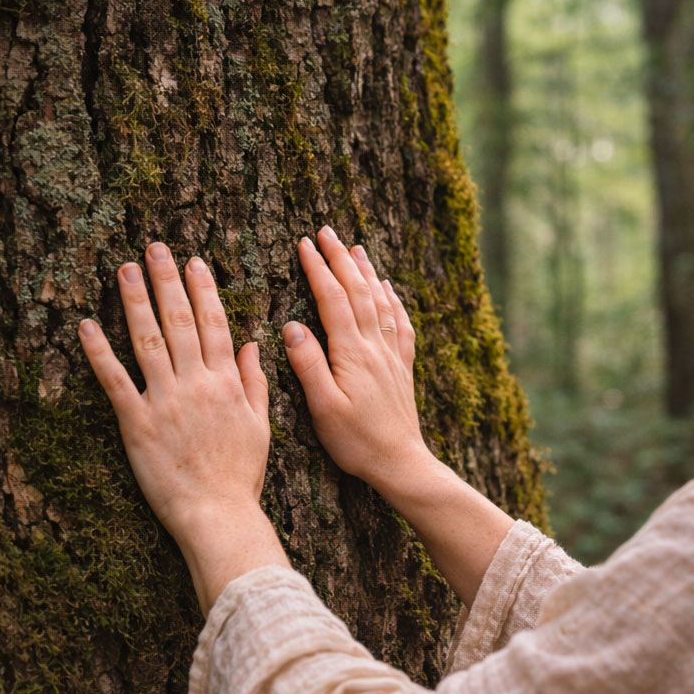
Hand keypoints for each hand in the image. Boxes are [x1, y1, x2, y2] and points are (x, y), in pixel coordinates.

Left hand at [79, 242, 270, 550]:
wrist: (217, 514)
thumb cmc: (241, 475)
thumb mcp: (260, 426)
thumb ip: (254, 382)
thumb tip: (251, 343)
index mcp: (226, 384)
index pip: (215, 325)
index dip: (203, 291)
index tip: (194, 262)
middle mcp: (196, 384)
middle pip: (180, 322)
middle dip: (166, 282)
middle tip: (154, 248)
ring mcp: (165, 401)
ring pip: (148, 341)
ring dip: (135, 302)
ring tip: (124, 269)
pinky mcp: (137, 423)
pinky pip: (115, 381)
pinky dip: (99, 352)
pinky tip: (86, 325)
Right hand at [283, 227, 433, 493]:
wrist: (400, 461)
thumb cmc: (356, 441)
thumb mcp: (323, 408)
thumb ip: (308, 365)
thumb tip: (291, 326)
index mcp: (352, 354)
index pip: (332, 300)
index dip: (318, 269)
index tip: (304, 244)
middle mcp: (375, 347)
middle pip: (358, 291)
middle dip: (341, 259)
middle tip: (326, 232)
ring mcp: (392, 355)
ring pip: (380, 302)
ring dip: (366, 272)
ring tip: (355, 248)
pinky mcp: (402, 367)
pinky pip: (399, 323)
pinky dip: (393, 300)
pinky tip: (389, 289)